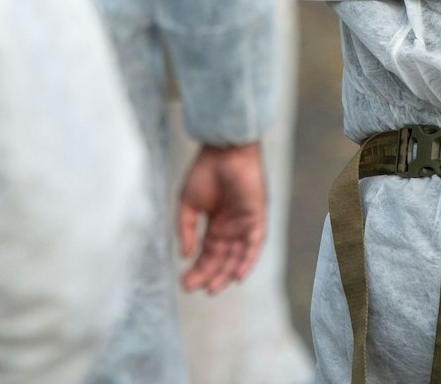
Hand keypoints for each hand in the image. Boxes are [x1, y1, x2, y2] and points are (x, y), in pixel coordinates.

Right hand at [177, 142, 265, 293]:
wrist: (224, 151)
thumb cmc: (205, 171)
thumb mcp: (188, 204)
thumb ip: (186, 229)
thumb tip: (184, 255)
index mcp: (216, 223)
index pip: (207, 252)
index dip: (197, 268)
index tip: (184, 282)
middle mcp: (231, 227)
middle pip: (221, 258)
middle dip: (208, 274)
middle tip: (194, 288)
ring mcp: (245, 223)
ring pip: (237, 255)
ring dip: (226, 273)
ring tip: (212, 288)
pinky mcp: (257, 217)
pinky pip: (254, 244)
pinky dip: (247, 260)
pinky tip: (237, 276)